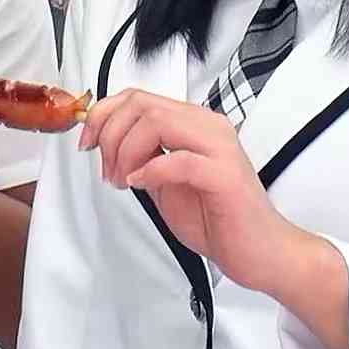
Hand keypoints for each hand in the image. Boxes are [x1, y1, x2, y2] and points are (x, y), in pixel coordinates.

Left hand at [79, 89, 314, 294]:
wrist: (261, 252)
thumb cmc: (219, 219)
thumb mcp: (165, 182)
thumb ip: (142, 157)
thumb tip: (106, 143)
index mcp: (194, 123)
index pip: (138, 96)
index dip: (103, 115)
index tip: (87, 141)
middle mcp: (208, 126)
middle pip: (141, 104)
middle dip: (109, 135)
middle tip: (107, 170)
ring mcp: (219, 147)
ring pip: (155, 121)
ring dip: (125, 152)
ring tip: (124, 181)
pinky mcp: (224, 175)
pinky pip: (177, 159)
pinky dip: (149, 170)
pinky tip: (141, 185)